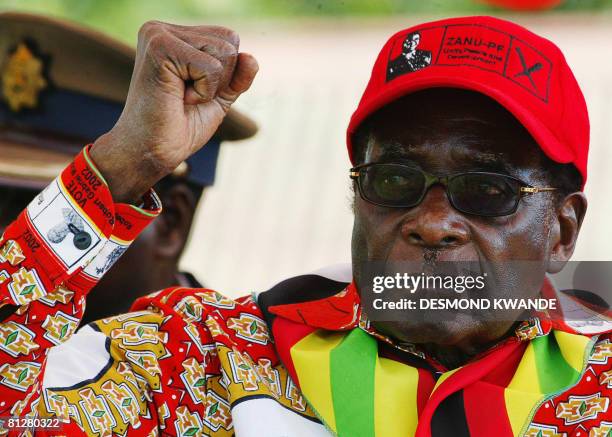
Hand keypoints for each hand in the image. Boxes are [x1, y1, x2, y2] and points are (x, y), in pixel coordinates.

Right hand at [90, 21, 257, 202]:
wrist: (152, 152)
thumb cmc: (180, 127)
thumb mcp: (218, 97)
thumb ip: (237, 76)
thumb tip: (251, 58)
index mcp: (174, 36)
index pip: (228, 39)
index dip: (225, 76)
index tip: (193, 93)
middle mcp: (162, 29)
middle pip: (230, 42)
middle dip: (220, 80)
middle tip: (187, 97)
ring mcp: (158, 35)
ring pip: (225, 52)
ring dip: (211, 86)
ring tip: (181, 97)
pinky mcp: (159, 47)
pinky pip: (212, 67)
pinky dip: (203, 91)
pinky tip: (177, 98)